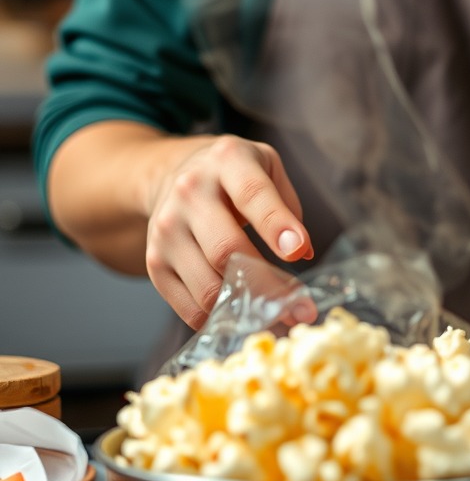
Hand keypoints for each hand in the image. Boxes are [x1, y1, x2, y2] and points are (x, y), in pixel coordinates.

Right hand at [144, 135, 313, 328]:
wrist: (171, 173)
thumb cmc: (232, 175)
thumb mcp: (265, 166)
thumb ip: (287, 206)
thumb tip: (303, 253)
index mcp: (227, 161)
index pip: (253, 195)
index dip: (276, 225)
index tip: (298, 250)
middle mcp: (190, 193)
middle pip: (227, 250)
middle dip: (270, 285)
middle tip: (302, 309)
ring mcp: (167, 230)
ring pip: (208, 285)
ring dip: (248, 309)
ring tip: (281, 318)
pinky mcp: (155, 262)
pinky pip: (189, 305)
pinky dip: (220, 319)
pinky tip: (245, 318)